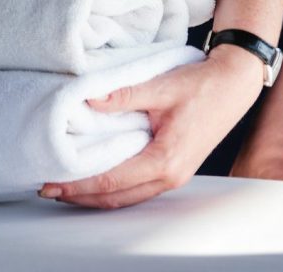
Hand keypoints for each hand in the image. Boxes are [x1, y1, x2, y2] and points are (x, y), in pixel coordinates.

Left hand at [39, 44, 264, 208]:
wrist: (234, 85)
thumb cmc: (202, 85)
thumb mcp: (161, 86)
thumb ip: (124, 95)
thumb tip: (88, 100)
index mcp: (164, 160)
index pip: (111, 180)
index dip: (78, 185)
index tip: (51, 184)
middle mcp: (170, 176)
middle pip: (116, 197)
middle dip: (80, 196)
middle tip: (48, 189)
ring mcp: (174, 176)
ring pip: (127, 197)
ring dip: (96, 195)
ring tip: (67, 187)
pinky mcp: (175, 169)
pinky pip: (138, 188)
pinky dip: (114, 188)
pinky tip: (99, 179)